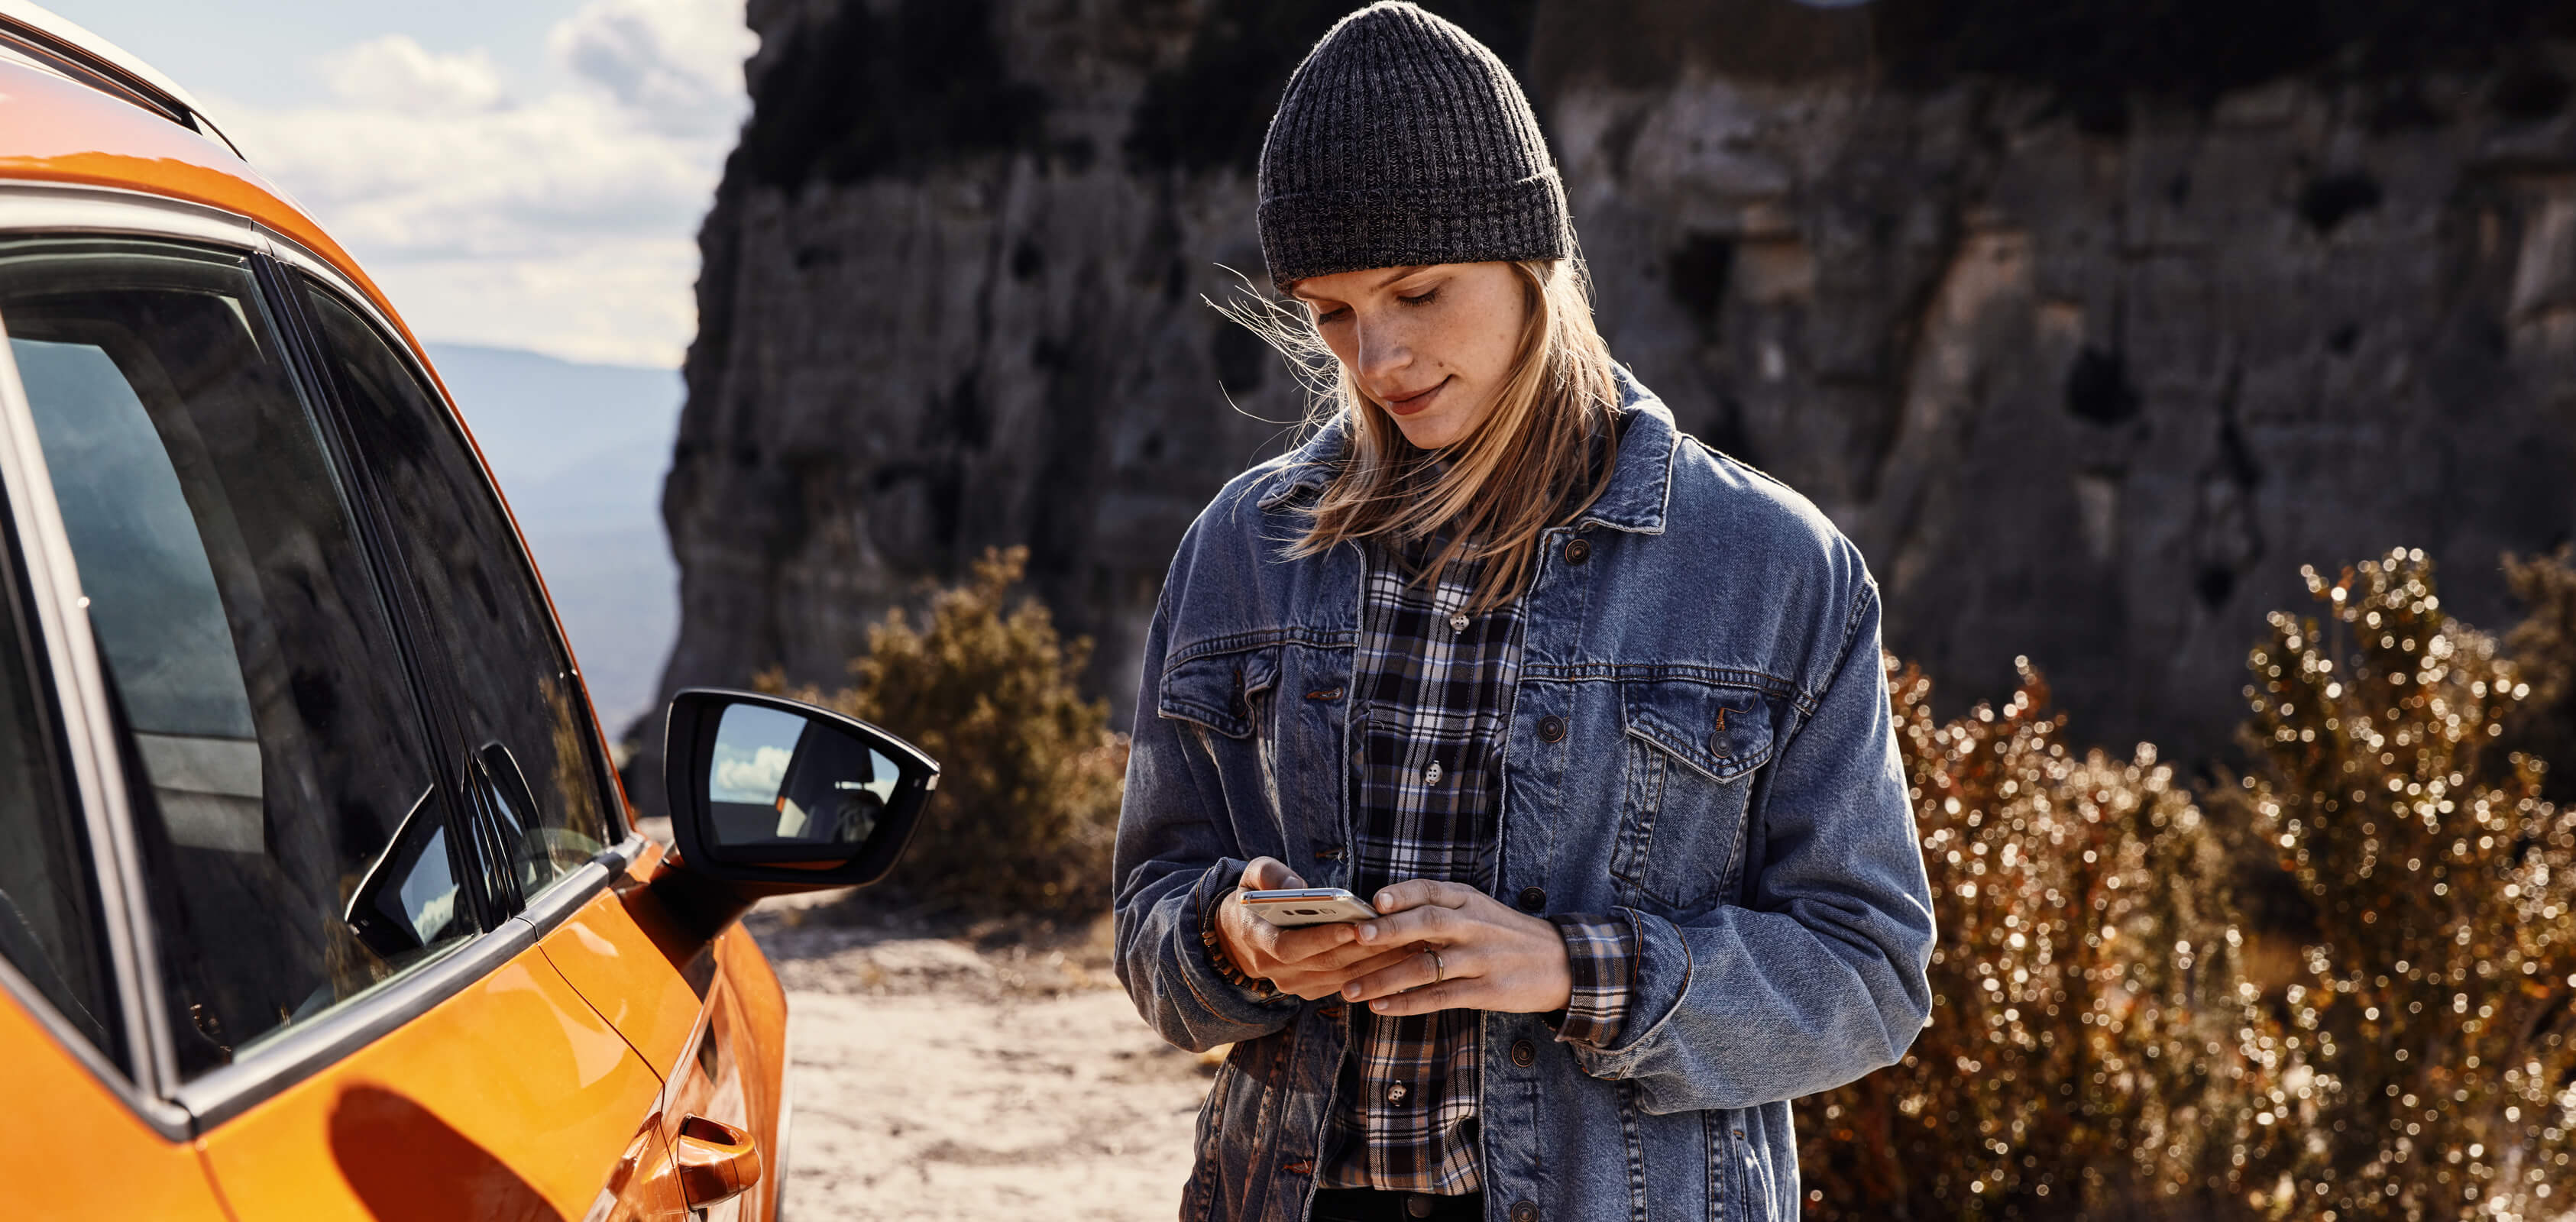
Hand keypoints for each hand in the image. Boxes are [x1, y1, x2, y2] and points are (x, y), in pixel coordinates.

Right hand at [1213, 858, 1418, 1000]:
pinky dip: (1373, 972)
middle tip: (1400, 932)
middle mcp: (1274, 969)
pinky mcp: (1310, 990)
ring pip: (1341, 977)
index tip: (1354, 925)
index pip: (1290, 945)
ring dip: (1376, 963)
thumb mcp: (1249, 877)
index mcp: (1255, 938)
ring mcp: (1293, 984)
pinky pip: (1346, 984)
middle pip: (1325, 963)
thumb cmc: (1251, 899)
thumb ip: (1269, 874)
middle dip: (1364, 949)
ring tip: (1409, 943)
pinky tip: (1400, 957)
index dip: (1323, 938)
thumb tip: (1296, 886)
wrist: (1237, 940)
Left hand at [1337, 879, 1572, 1016]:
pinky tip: (1381, 1007)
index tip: (1374, 900)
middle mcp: (1474, 925)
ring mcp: (1480, 959)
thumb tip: (1381, 914)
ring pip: (1427, 966)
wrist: (1559, 963)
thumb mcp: (1479, 909)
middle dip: (1389, 930)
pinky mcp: (1485, 990)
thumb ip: (1439, 908)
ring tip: (1351, 989)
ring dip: (1385, 978)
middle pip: (1428, 923)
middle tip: (1356, 937)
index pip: (1430, 890)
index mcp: (1468, 900)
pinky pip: (1440, 996)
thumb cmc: (1505, 934)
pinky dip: (1407, 1003)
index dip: (1402, 893)